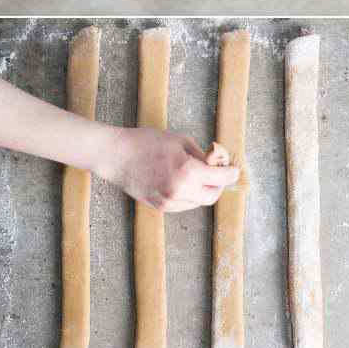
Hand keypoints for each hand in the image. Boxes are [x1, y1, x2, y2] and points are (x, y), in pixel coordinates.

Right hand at [94, 126, 237, 210]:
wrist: (115, 156)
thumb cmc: (145, 143)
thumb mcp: (180, 141)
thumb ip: (202, 155)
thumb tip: (216, 164)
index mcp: (189, 172)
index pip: (223, 178)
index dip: (231, 172)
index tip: (232, 169)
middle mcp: (181, 191)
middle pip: (213, 196)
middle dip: (217, 185)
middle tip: (214, 172)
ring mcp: (169, 201)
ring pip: (197, 202)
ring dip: (201, 190)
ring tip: (192, 175)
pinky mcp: (159, 206)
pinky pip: (183, 204)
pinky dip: (187, 195)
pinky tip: (178, 181)